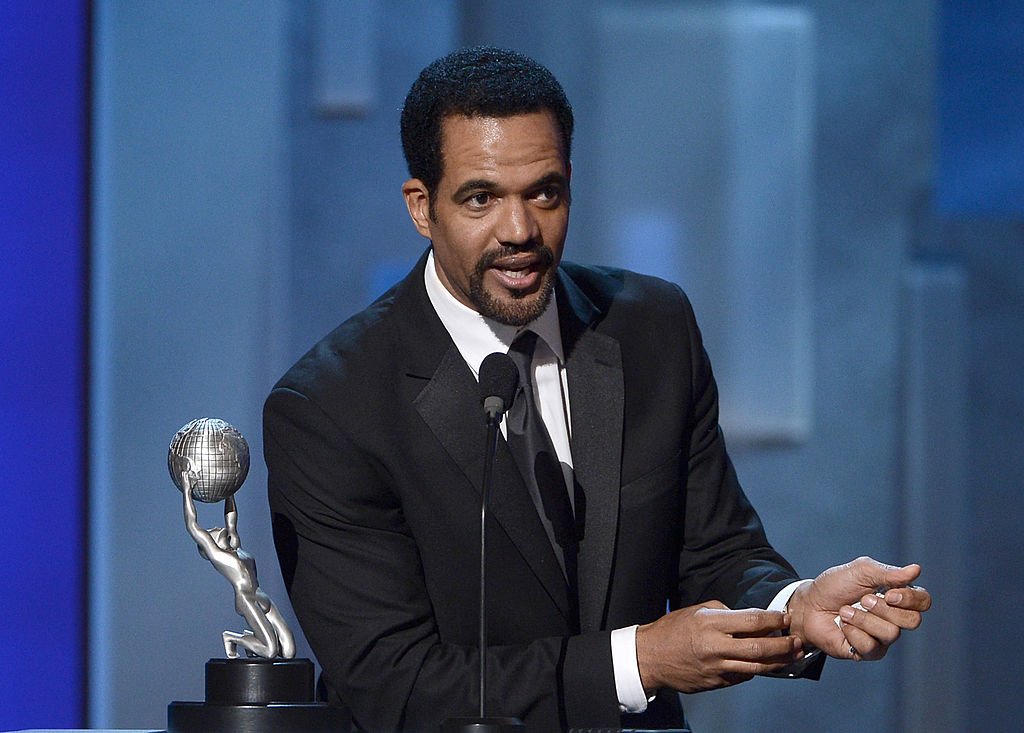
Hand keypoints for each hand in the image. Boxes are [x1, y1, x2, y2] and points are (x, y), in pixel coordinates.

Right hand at [636, 601, 804, 693]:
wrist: (650, 657)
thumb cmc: (673, 629)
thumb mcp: (697, 610)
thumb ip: (725, 613)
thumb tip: (749, 620)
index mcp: (710, 623)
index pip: (751, 620)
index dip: (772, 619)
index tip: (784, 617)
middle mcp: (715, 647)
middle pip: (759, 648)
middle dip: (783, 645)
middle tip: (797, 641)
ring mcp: (716, 668)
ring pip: (756, 668)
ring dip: (778, 662)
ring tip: (792, 656)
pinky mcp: (715, 683)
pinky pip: (742, 677)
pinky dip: (756, 670)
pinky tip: (766, 665)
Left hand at [788, 556, 930, 660]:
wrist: (808, 605)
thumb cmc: (834, 586)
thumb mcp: (859, 571)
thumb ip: (888, 572)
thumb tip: (916, 570)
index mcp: (896, 596)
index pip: (923, 601)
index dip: (910, 599)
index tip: (889, 593)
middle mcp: (894, 618)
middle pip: (913, 620)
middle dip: (884, 608)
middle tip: (863, 600)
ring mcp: (883, 637)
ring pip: (891, 633)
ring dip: (863, 619)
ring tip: (845, 611)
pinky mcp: (869, 652)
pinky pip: (871, 647)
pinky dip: (852, 632)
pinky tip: (843, 626)